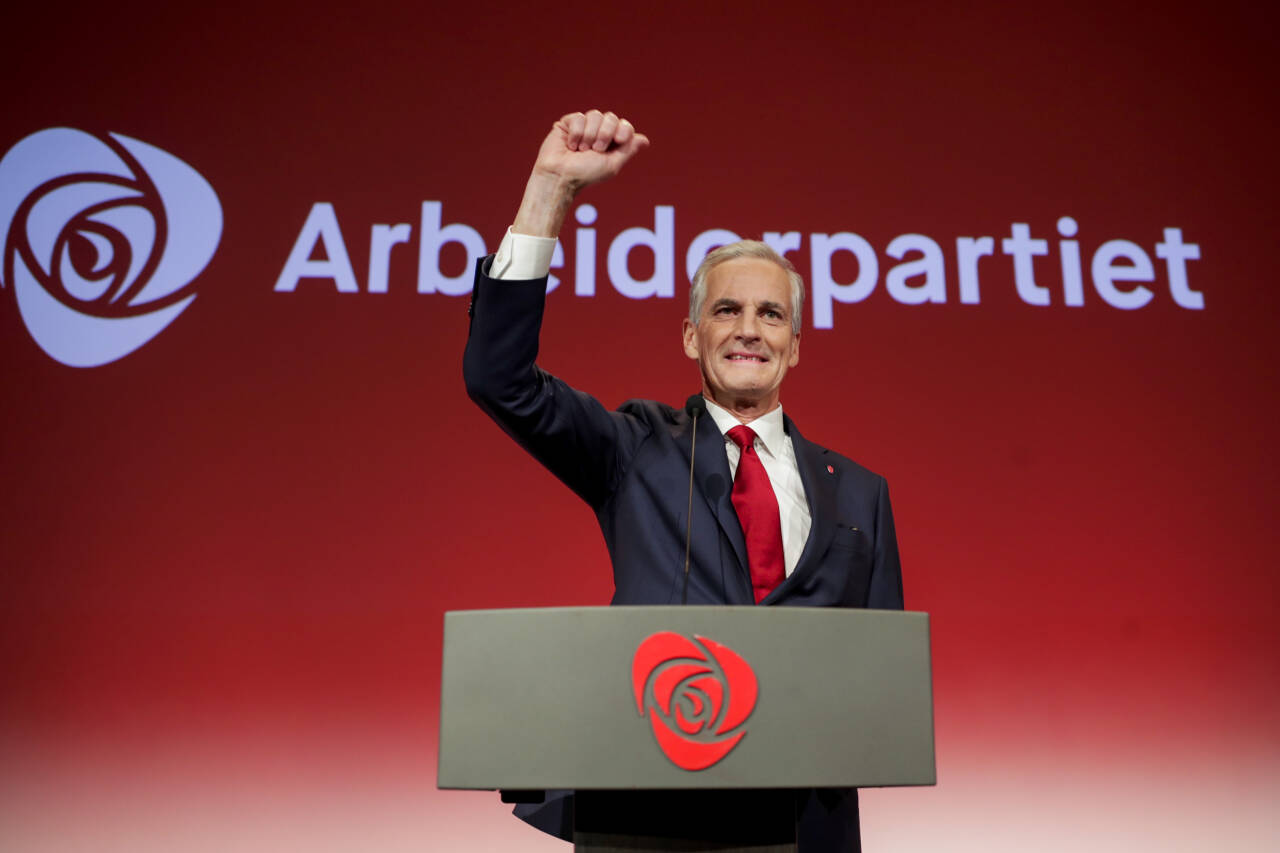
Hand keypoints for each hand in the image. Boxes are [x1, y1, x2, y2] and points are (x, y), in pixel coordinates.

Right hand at [513, 109, 648, 237]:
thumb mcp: (612, 164)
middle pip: (611, 117)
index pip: (624, 126)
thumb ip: (628, 150)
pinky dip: (576, 133)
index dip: (623, 130)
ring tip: (581, 149)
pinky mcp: (568, 123)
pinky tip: (571, 145)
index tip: (619, 140)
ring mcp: (583, 127)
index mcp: (611, 143)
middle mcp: (598, 133)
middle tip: (596, 149)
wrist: (560, 175)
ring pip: (594, 115)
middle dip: (605, 133)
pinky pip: (578, 117)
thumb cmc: (585, 174)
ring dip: (589, 135)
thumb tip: (645, 140)